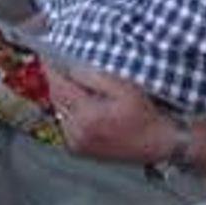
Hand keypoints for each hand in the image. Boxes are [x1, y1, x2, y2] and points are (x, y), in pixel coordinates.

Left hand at [46, 63, 180, 162]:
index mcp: (85, 116)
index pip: (57, 86)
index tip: (48, 55)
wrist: (157, 144)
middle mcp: (75, 132)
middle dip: (60, 82)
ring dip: (66, 97)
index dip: (52, 68)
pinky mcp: (78, 149)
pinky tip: (89, 108)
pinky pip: (65, 124)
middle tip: (68, 68)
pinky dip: (72, 113)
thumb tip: (71, 69)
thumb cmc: (144, 115)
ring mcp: (75, 143)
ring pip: (59, 111)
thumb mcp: (123, 87)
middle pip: (55, 98)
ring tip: (85, 90)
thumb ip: (94, 76)